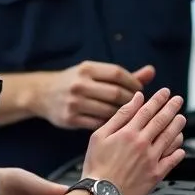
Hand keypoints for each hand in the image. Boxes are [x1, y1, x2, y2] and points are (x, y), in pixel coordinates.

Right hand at [35, 61, 155, 129]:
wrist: (42, 94)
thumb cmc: (76, 82)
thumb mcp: (95, 73)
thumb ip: (124, 76)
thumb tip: (152, 72)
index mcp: (87, 69)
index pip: (118, 74)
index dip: (134, 82)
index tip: (141, 90)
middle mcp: (79, 84)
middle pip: (115, 93)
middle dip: (131, 100)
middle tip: (138, 106)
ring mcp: (74, 102)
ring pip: (108, 110)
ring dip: (123, 115)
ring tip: (130, 116)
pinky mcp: (70, 119)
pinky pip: (98, 124)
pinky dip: (110, 125)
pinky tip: (116, 125)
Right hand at [81, 88, 186, 194]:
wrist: (100, 194)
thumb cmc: (97, 167)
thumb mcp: (99, 136)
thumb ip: (120, 116)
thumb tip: (135, 100)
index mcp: (129, 133)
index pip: (148, 110)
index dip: (158, 100)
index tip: (165, 93)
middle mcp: (143, 144)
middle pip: (162, 121)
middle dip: (172, 108)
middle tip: (178, 100)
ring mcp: (151, 159)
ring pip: (170, 138)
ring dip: (177, 126)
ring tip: (181, 118)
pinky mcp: (156, 175)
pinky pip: (172, 161)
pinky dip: (178, 153)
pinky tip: (181, 148)